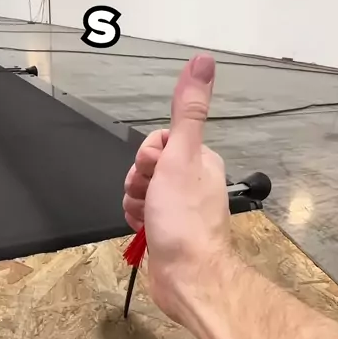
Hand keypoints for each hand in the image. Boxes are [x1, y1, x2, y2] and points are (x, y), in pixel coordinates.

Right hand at [123, 55, 231, 324]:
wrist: (186, 277)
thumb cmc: (184, 220)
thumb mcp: (181, 156)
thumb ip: (188, 111)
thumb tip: (203, 62)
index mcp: (199, 161)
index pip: (159, 141)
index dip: (148, 156)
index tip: (156, 172)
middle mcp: (191, 182)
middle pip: (146, 165)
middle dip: (138, 181)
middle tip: (151, 197)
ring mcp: (178, 208)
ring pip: (139, 190)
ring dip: (134, 202)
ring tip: (147, 217)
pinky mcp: (166, 230)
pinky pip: (139, 213)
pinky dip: (136, 220)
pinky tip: (143, 229)